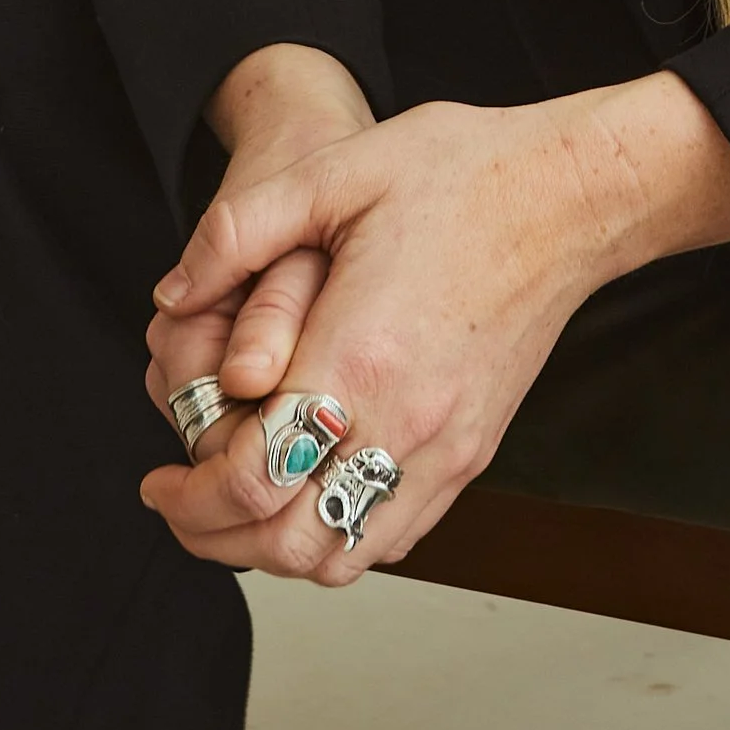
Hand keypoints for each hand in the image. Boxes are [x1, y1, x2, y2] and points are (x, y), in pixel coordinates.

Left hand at [137, 71, 729, 584]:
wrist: (570, 193)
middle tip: (179, 503)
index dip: (190, 496)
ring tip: (236, 507)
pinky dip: (338, 541)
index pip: (254, 478)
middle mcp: (406, 420)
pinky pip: (395, 537)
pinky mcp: (473, 451)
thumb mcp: (338, 171)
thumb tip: (172, 293)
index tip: (159, 478)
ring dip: (275, 550)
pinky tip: (312, 494)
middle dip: (216, 537)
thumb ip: (242, 230)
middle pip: (289, 542)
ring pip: (343, 558)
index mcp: (360, 356)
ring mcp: (447, 446)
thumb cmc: (464, 174)